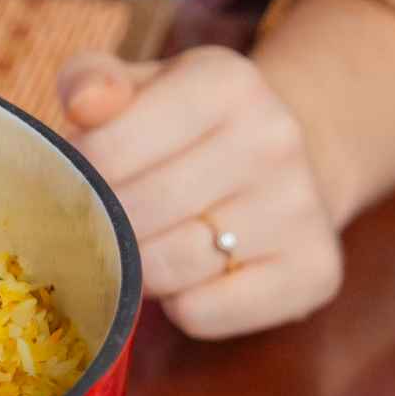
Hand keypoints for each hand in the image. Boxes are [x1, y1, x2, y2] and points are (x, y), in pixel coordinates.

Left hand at [59, 45, 343, 336]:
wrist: (286, 166)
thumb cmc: (188, 127)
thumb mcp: (140, 86)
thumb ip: (92, 81)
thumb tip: (84, 104)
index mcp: (227, 81)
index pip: (109, 149)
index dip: (79, 174)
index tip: (85, 174)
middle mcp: (275, 139)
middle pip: (138, 212)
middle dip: (105, 224)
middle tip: (107, 218)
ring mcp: (300, 208)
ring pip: (168, 268)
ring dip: (139, 268)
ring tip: (149, 242)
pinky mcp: (314, 272)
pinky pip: (203, 314)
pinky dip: (180, 305)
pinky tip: (191, 273)